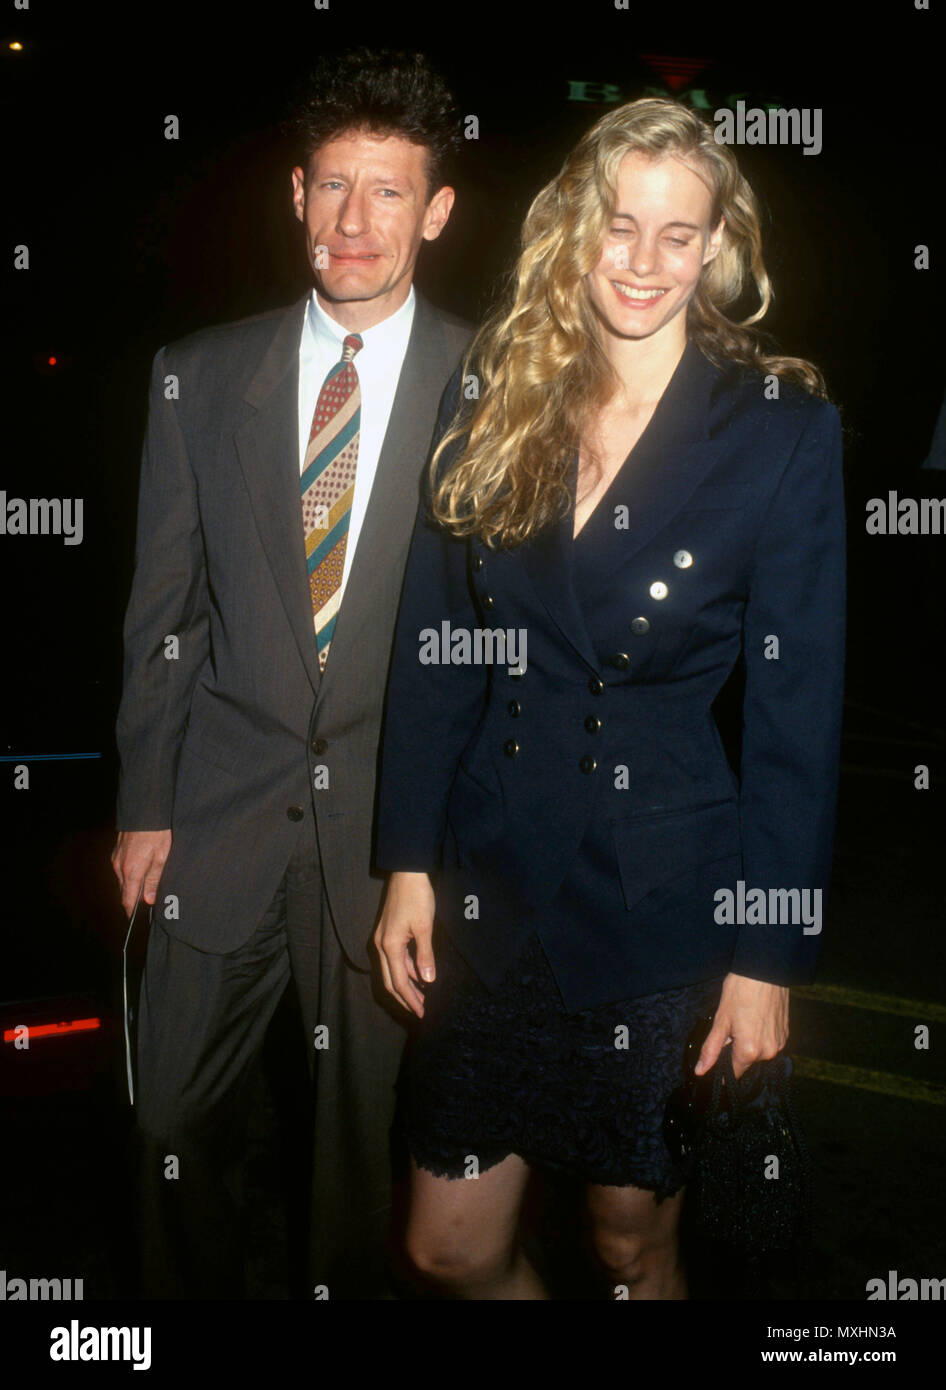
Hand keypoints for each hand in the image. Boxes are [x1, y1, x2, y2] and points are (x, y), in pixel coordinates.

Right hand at [110, 829, 171, 918]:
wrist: (145, 811)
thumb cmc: (157, 834)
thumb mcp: (162, 858)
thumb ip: (154, 880)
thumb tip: (149, 900)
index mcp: (132, 872)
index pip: (127, 899)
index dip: (130, 911)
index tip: (134, 918)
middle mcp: (119, 868)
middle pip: (125, 891)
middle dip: (133, 899)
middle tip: (146, 903)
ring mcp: (116, 859)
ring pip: (123, 879)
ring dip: (132, 885)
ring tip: (146, 886)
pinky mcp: (117, 851)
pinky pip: (121, 869)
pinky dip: (130, 874)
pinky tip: (141, 870)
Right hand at [373, 871, 435, 1017]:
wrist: (407, 872)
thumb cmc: (417, 897)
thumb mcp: (425, 927)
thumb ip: (425, 955)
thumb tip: (428, 981)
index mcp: (389, 946)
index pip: (399, 982)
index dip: (410, 1000)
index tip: (422, 1013)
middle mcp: (381, 945)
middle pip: (391, 980)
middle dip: (405, 998)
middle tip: (421, 1011)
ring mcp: (383, 939)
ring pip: (393, 970)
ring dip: (406, 985)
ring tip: (422, 997)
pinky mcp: (389, 932)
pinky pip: (396, 958)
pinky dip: (407, 970)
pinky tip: (419, 975)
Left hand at [693, 973, 788, 1080]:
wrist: (765, 970)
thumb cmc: (741, 991)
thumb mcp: (721, 1020)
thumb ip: (711, 1049)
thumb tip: (700, 1071)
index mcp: (749, 1051)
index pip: (734, 1073)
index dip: (722, 1069)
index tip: (717, 1061)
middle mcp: (768, 1052)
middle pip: (745, 1061)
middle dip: (735, 1050)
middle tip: (730, 1026)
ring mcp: (780, 1043)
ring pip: (758, 1052)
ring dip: (748, 1043)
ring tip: (744, 1019)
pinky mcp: (786, 1034)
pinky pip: (769, 1043)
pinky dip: (760, 1036)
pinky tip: (755, 1018)